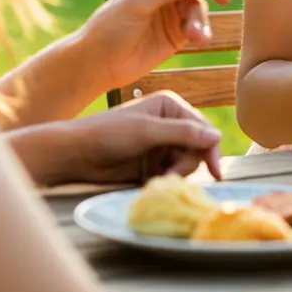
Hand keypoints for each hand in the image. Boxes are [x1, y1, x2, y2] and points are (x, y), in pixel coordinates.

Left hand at [11, 92, 221, 186]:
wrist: (74, 156)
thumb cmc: (108, 134)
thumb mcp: (147, 131)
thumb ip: (182, 134)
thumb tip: (217, 137)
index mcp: (172, 106)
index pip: (202, 128)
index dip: (211, 149)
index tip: (216, 172)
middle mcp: (170, 124)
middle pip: (196, 148)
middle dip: (187, 164)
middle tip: (171, 178)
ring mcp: (161, 145)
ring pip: (185, 163)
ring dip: (176, 174)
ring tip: (156, 181)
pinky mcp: (152, 164)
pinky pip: (171, 174)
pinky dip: (166, 181)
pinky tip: (152, 184)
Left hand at [82, 0, 231, 91]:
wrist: (99, 65)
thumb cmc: (110, 28)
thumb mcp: (137, 5)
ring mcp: (173, 9)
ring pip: (199, 6)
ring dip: (201, 19)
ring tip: (196, 35)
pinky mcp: (179, 31)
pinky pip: (198, 26)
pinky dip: (201, 31)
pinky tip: (199, 40)